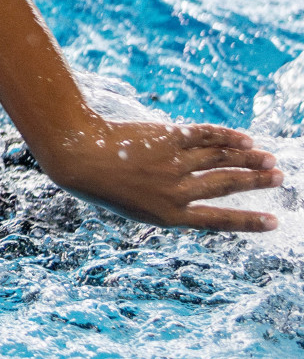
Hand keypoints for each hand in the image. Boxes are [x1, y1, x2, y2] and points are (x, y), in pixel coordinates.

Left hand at [41, 116, 282, 231]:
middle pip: (226, 185)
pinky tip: (244, 137)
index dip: (248, 222)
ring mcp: (172, 164)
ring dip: (249, 158)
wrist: (78, 158)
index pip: (217, 220)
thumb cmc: (105, 184)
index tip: (274, 222)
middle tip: (280, 178)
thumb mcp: (138, 204)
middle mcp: (174, 191)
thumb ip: (172, 201)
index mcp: (167, 215)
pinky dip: (227, 136)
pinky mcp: (168, 139)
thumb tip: (208, 187)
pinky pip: (206, 136)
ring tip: (268, 158)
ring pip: (221, 159)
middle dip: (256, 182)